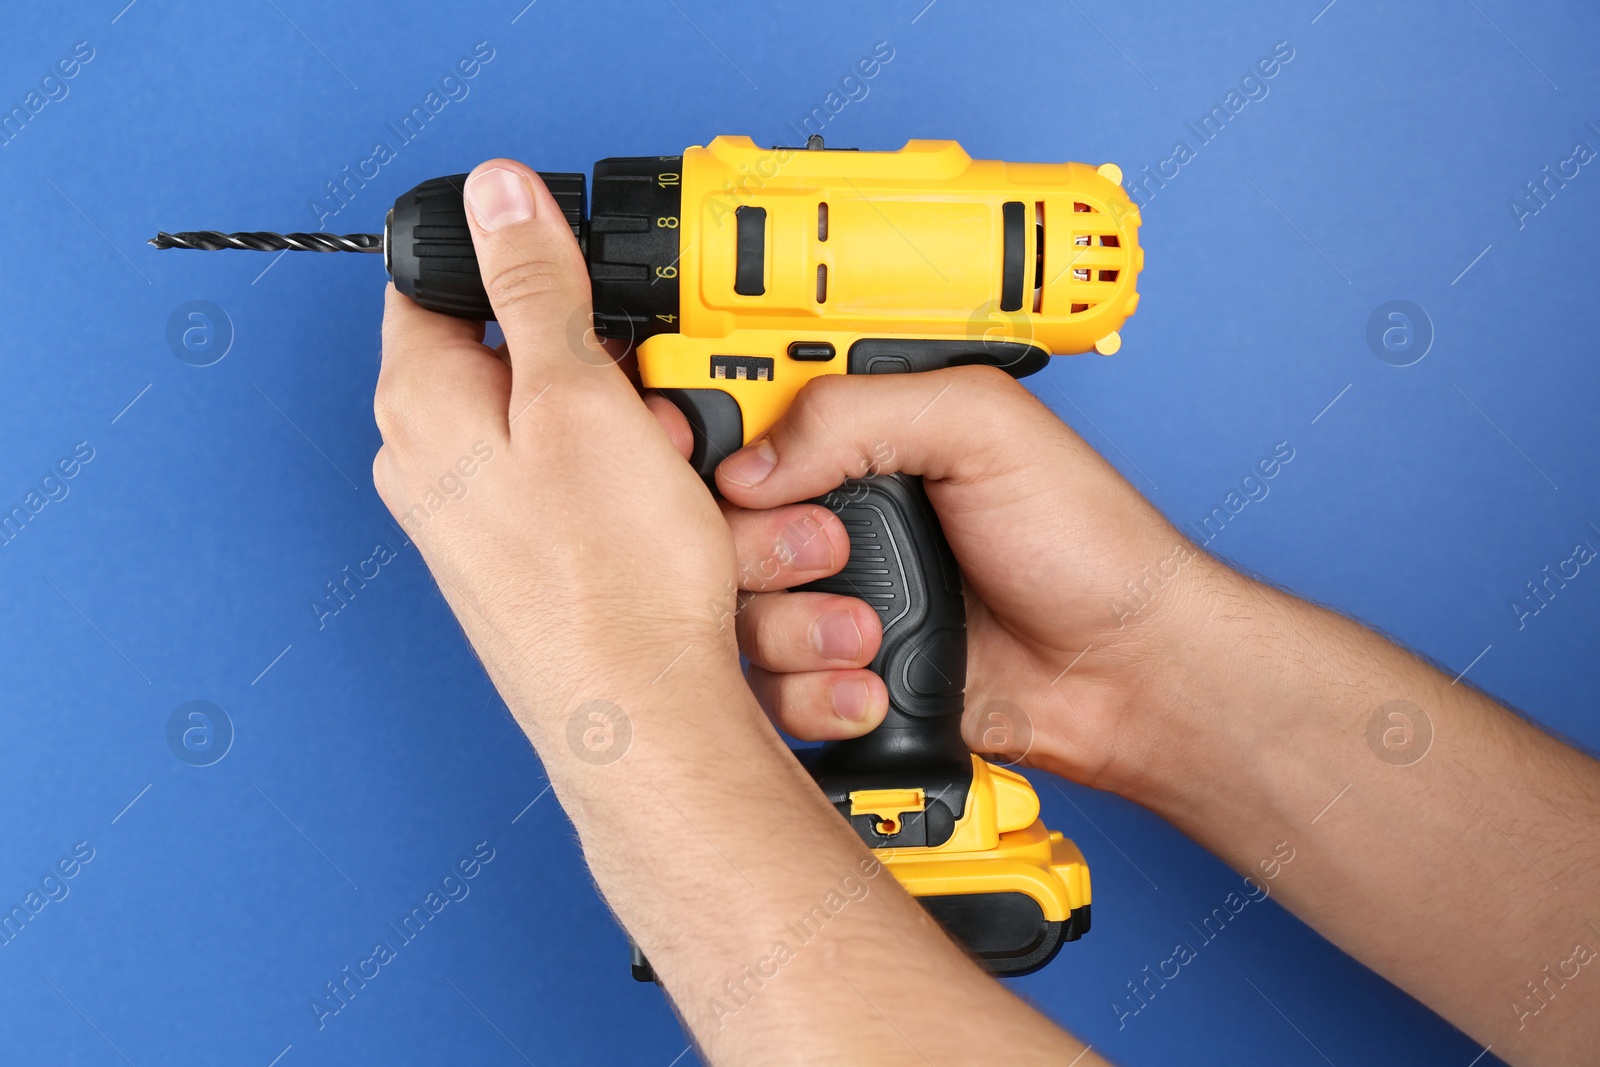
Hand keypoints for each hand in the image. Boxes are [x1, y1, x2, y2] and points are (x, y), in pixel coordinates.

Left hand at [372, 159, 741, 735]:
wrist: (644, 728)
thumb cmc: (604, 585)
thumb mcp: (580, 400)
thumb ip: (533, 288)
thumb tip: (493, 195)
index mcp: (423, 405)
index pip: (439, 287)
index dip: (518, 266)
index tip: (583, 279)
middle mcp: (439, 466)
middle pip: (531, 366)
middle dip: (621, 379)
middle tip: (661, 411)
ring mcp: (490, 523)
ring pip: (586, 441)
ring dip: (660, 454)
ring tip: (698, 492)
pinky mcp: (542, 567)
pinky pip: (604, 505)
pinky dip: (659, 507)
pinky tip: (700, 537)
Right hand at [713, 366, 1230, 793]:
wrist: (1126, 674)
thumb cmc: (1086, 544)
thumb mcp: (984, 428)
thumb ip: (861, 413)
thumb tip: (752, 461)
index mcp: (866, 441)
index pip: (745, 427)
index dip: (713, 450)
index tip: (728, 479)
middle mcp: (840, 518)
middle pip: (720, 532)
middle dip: (763, 549)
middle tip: (831, 551)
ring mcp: (838, 602)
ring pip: (737, 617)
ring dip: (793, 631)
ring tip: (868, 635)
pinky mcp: (844, 679)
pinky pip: (773, 692)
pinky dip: (811, 697)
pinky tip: (871, 687)